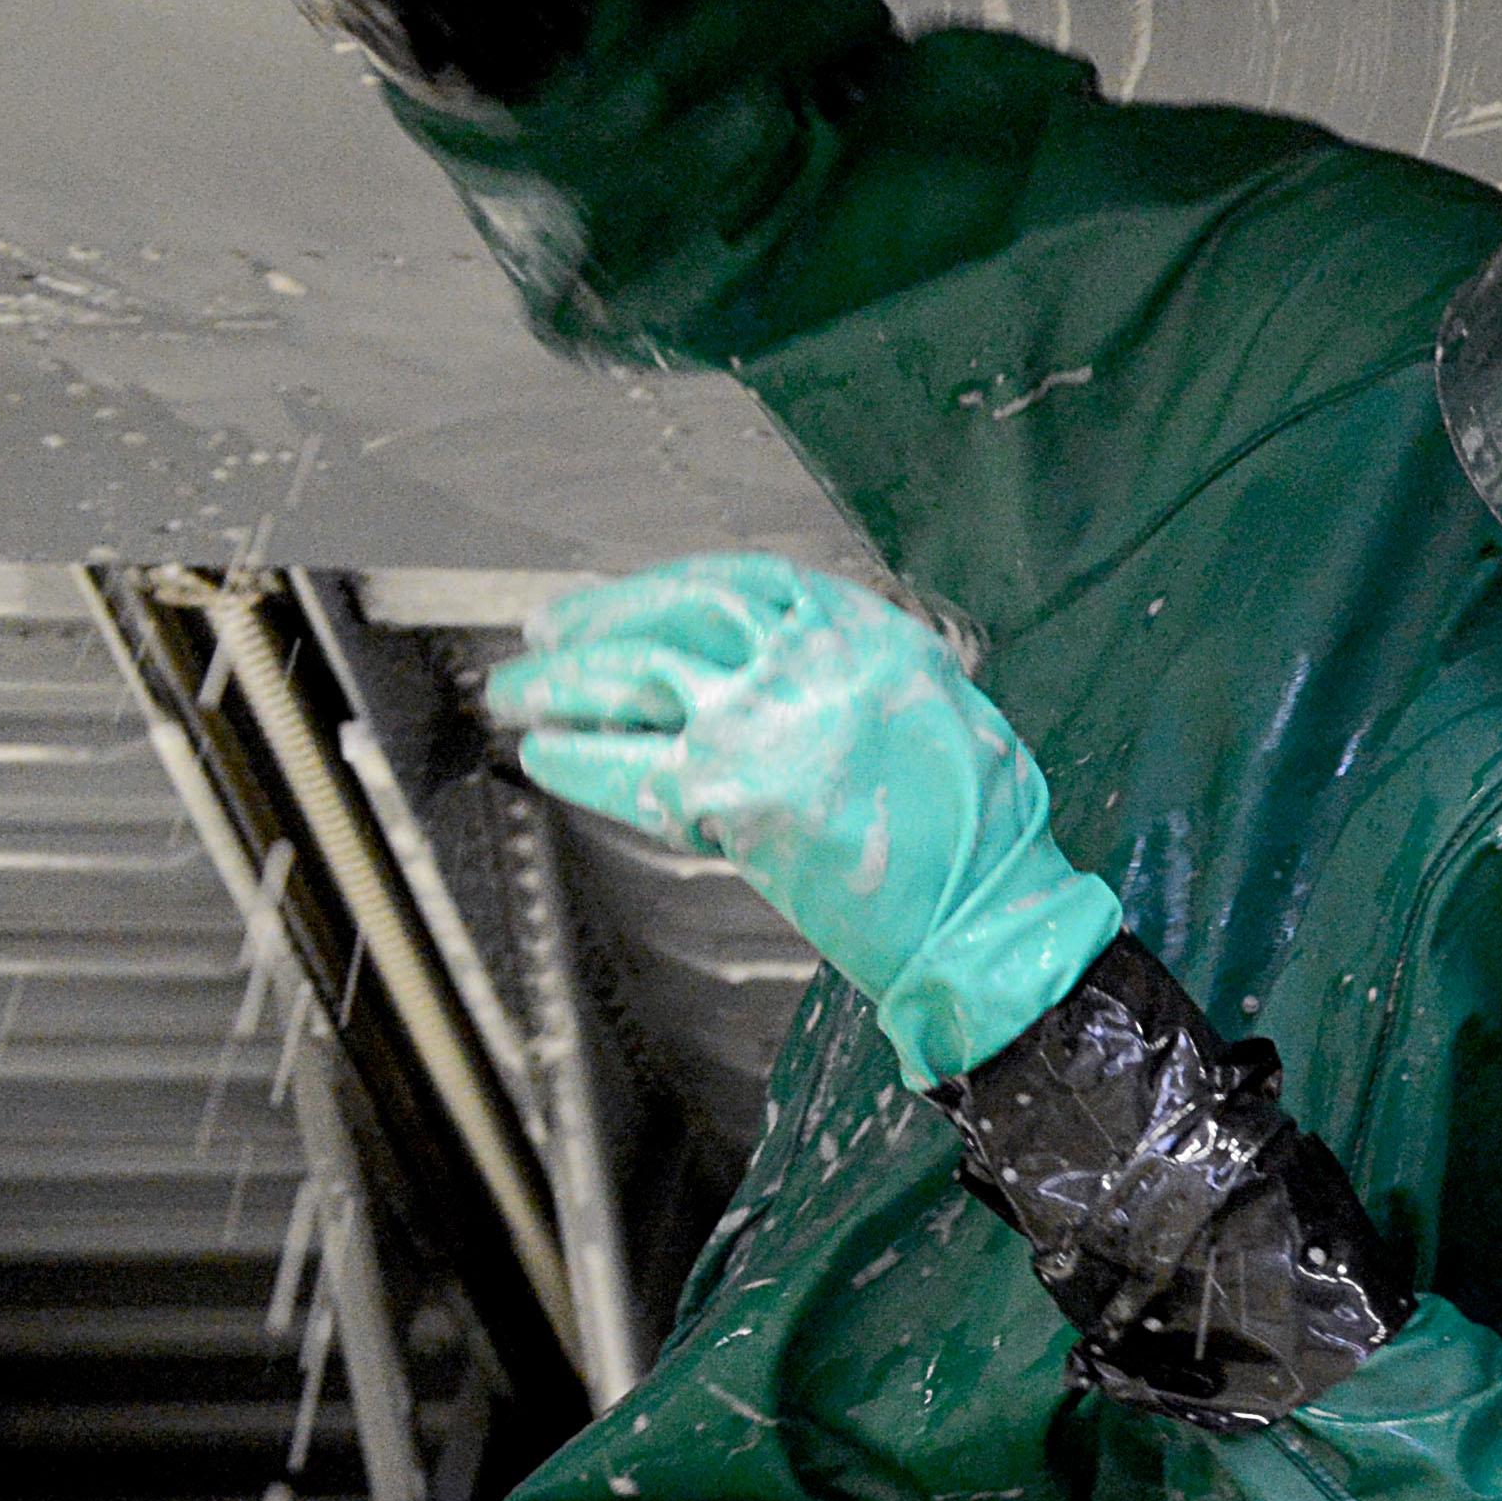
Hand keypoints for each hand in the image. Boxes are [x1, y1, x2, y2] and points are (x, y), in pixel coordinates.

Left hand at [488, 560, 1127, 1083]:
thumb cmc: (973, 833)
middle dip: (601, 621)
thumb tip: (770, 669)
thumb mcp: (930, 709)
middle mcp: (812, 659)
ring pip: (635, 674)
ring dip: (563, 682)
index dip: (670, 586)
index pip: (747, 582)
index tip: (627, 598)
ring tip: (517, 693)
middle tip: (548, 633)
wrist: (983, 917)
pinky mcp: (727, 794)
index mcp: (869, 632)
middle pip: (676, 613)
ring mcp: (764, 721)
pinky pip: (625, 763)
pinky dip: (577, 758)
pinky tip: (548, 756)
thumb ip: (853, 675)